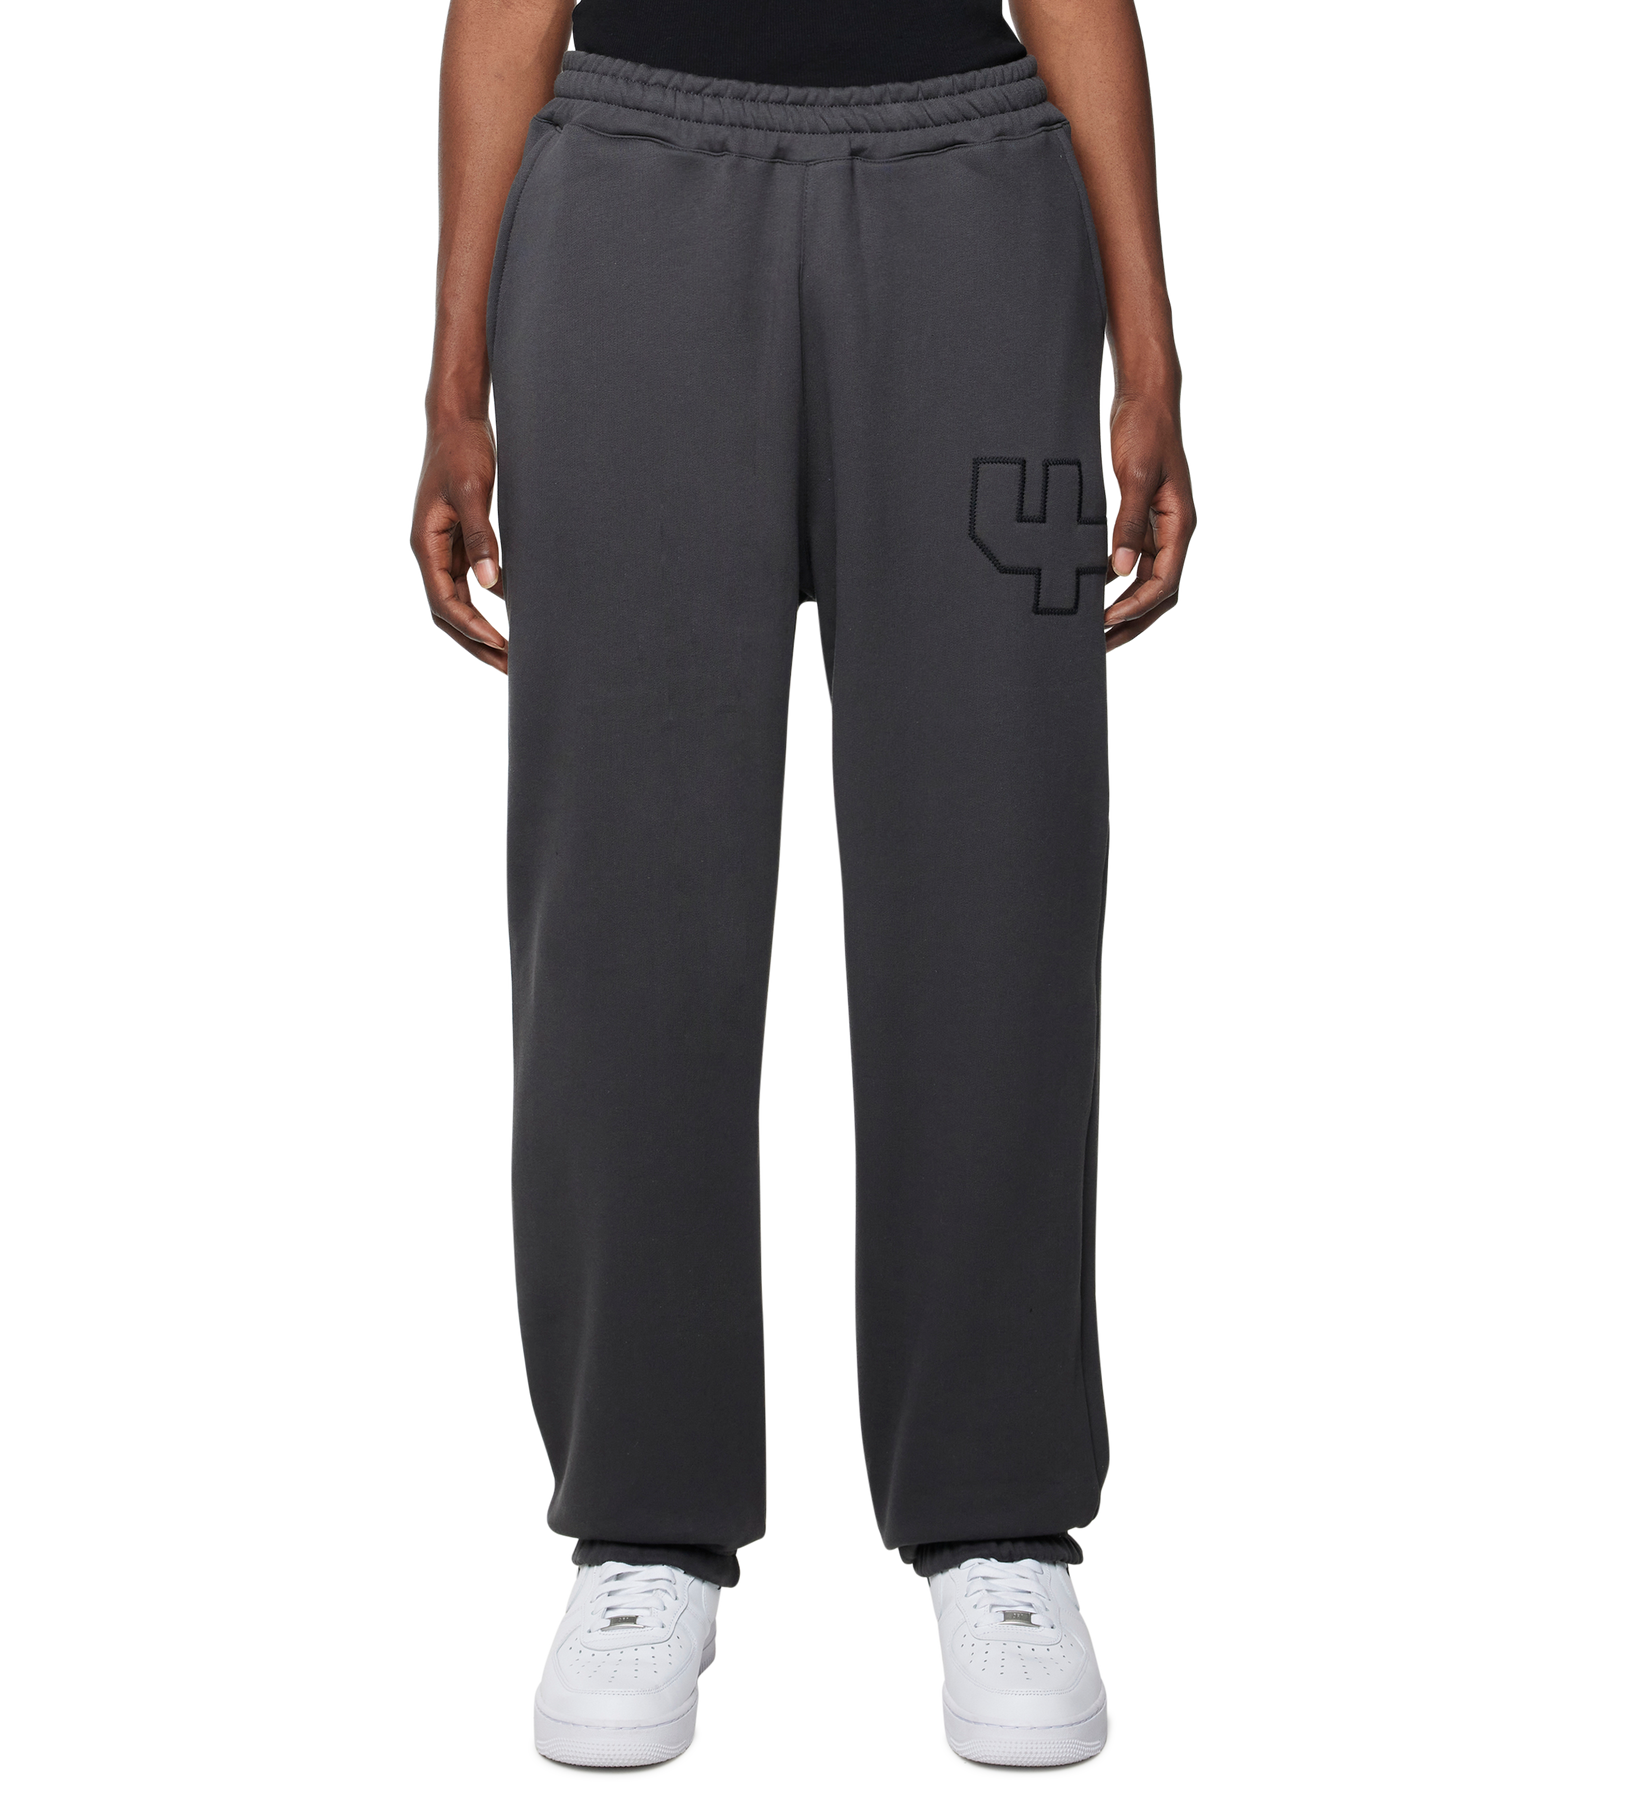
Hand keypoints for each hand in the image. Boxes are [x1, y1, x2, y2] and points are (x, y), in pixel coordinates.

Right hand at [408, 412, 508, 673]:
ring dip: (484, 630)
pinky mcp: (459, 543)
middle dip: (477, 642)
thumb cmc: (463, 452)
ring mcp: (444, 550)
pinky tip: (516, 617)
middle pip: (449, 613)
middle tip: (510, 667)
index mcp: (425, 545)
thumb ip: (482, 538)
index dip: (471, 627)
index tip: (500, 644)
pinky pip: (472, 585)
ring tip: (514, 653)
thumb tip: (491, 586)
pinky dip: (490, 606)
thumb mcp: (472, 493)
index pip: (445, 602)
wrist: (458, 422)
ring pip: (459, 604)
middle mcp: (431, 553)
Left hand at [1103, 391, 1196, 653]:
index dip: (1137, 604)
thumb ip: (1129, 523)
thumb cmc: (1146, 429)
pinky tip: (1087, 592)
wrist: (1145, 398)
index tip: (1107, 619)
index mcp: (1181, 524)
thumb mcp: (1137, 475)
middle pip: (1159, 592)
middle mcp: (1173, 532)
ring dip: (1123, 607)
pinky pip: (1131, 562)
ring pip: (1146, 582)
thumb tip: (1120, 570)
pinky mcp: (1141, 521)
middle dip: (1133, 620)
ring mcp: (1159, 528)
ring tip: (1094, 630)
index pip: (1165, 581)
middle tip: (1101, 645)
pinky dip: (1112, 582)